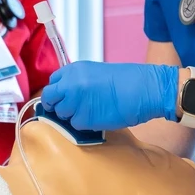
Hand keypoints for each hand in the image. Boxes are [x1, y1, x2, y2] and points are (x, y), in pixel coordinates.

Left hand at [39, 62, 179, 131]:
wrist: (143, 89)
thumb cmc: (126, 81)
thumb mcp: (95, 73)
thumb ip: (77, 81)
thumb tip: (65, 94)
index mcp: (73, 69)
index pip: (53, 82)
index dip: (58, 92)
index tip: (62, 98)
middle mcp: (70, 84)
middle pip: (50, 99)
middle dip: (57, 105)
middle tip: (69, 109)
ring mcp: (75, 102)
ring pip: (62, 114)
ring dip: (73, 116)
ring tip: (92, 111)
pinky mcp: (84, 119)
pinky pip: (76, 125)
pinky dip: (85, 124)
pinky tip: (98, 117)